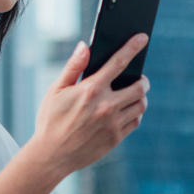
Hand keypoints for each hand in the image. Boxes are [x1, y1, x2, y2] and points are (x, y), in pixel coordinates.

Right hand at [28, 36, 150, 179]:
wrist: (51, 155)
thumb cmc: (51, 120)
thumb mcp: (55, 90)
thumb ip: (73, 67)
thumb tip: (85, 47)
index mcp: (90, 90)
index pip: (118, 63)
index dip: (132, 48)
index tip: (142, 38)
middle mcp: (105, 106)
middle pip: (139, 87)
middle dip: (142, 80)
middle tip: (138, 78)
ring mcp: (113, 124)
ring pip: (141, 105)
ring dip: (140, 97)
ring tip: (132, 94)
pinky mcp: (116, 139)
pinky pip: (136, 121)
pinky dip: (136, 114)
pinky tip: (126, 111)